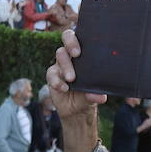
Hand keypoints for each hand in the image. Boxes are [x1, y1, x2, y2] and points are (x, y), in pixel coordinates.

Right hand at [46, 29, 107, 151]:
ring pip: (57, 60)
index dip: (77, 37)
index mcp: (86, 55)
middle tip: (76, 56)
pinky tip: (62, 88)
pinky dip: (56, 80)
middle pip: (64, 42)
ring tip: (70, 81)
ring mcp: (61, 67)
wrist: (81, 114)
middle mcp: (72, 58)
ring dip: (64, 69)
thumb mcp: (97, 95)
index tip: (81, 48)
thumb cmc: (93, 97)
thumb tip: (100, 97)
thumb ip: (98, 93)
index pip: (80, 37)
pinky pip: (51, 75)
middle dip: (69, 47)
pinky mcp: (53, 79)